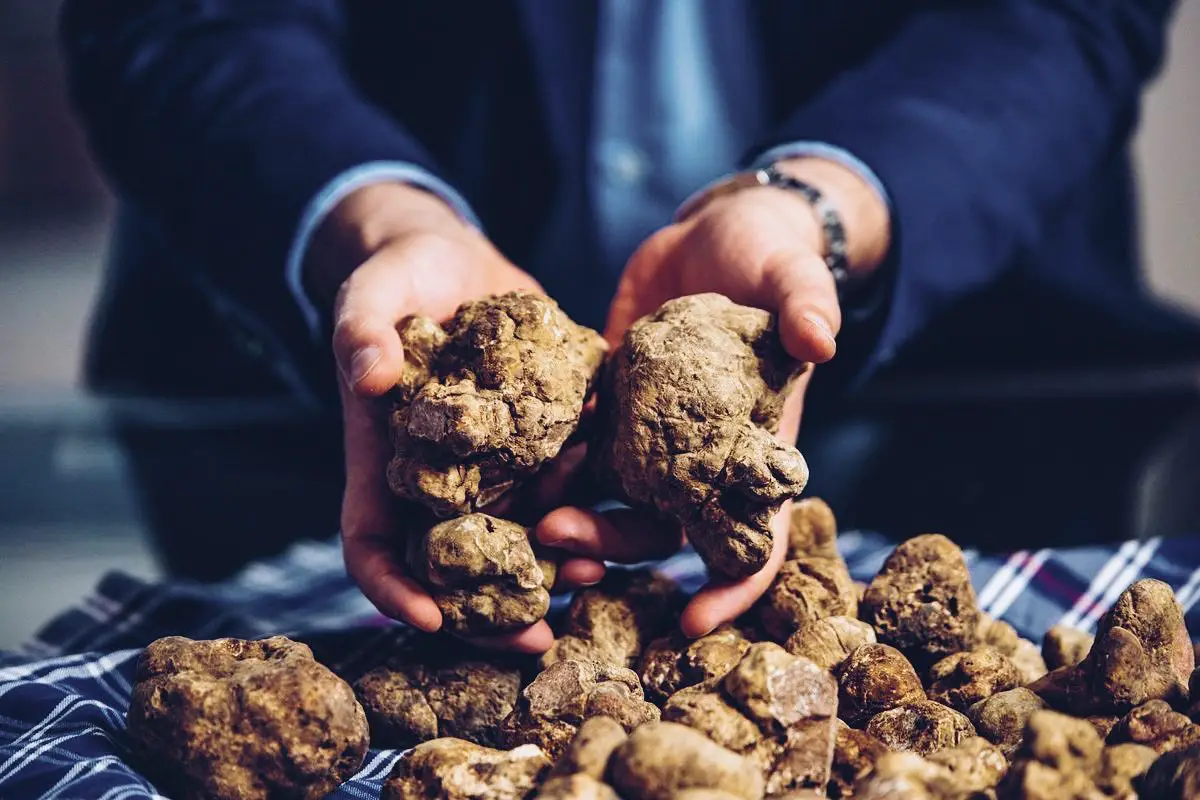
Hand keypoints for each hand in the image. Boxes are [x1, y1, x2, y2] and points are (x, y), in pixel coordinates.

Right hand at [310, 183, 603, 652]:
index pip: (373, 546)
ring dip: (556, 562)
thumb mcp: (367, 296)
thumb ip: (361, 333)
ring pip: (522, 533)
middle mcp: (443, 479)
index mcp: (386, 464)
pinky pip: (570, 480)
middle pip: (458, 566)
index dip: (393, 589)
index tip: (430, 618)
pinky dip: (596, 500)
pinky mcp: (545, 434)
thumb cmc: (396, 279)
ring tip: (592, 575)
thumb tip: (370, 375)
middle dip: (493, 609)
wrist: (455, 259)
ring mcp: (497, 463)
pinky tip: (627, 510)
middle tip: (535, 634)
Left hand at [538, 157, 890, 637]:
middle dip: (613, 548)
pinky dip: (549, 464)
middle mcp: (699, 455)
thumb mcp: (793, 271)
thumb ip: (807, 302)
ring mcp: (650, 434)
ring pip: (609, 500)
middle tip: (560, 541)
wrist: (717, 232)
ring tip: (530, 516)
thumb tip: (822, 339)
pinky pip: (576, 447)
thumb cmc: (771, 256)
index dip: (732, 585)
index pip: (755, 537)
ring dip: (573, 518)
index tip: (693, 622)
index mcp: (754, 446)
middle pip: (660, 529)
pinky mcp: (609, 402)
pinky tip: (511, 466)